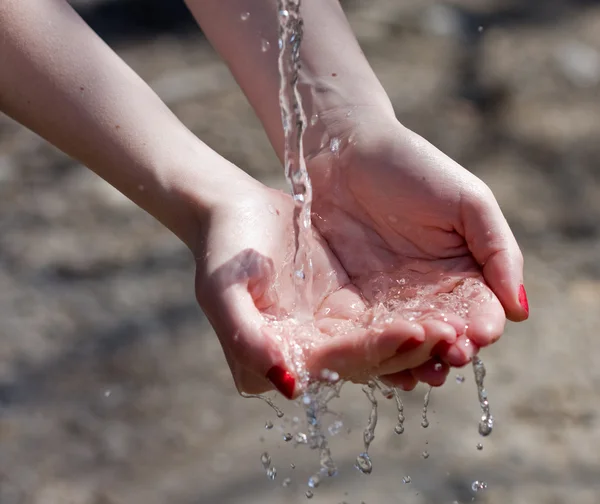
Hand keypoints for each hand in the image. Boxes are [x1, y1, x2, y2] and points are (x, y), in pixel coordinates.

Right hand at [193, 179, 460, 397]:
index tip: (416, 332)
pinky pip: (383, 318)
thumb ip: (245, 339)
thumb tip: (289, 386)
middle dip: (411, 349)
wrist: (232, 212)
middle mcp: (308, 354)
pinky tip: (441, 309)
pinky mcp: (342, 309)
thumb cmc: (222, 249)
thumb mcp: (221, 291)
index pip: (337, 362)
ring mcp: (328, 332)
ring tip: (457, 326)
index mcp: (281, 356)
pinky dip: (411, 315)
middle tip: (454, 334)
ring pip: (382, 342)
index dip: (377, 349)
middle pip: (367, 360)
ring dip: (419, 338)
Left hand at [305, 110, 528, 389]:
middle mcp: (427, 290)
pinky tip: (382, 366)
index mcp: (462, 269)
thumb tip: (519, 308)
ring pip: (408, 341)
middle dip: (449, 351)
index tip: (477, 336)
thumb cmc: (411, 167)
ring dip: (416, 361)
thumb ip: (498, 251)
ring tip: (420, 373)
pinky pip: (368, 334)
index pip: (478, 309)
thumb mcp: (468, 202)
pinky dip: (377, 352)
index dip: (480, 327)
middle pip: (444, 333)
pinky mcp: (352, 300)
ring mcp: (389, 298)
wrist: (344, 152)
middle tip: (449, 360)